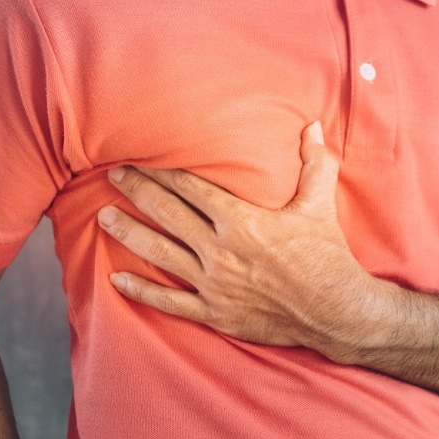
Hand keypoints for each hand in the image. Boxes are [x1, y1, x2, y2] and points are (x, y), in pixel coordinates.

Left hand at [97, 121, 382, 354]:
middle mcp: (221, 251)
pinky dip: (142, 291)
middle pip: (168, 214)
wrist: (335, 312)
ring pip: (160, 254)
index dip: (164, 170)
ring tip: (103, 218)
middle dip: (138, 192)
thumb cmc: (328, 256)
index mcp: (243, 220)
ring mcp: (215, 284)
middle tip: (114, 175)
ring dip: (129, 234)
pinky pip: (170, 302)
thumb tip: (314, 125)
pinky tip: (117, 280)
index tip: (142, 156)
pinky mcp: (215, 313)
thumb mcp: (321, 205)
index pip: (192, 188)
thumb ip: (314, 164)